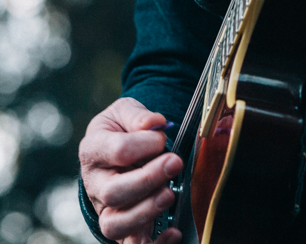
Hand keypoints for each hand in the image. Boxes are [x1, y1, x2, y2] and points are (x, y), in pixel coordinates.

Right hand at [79, 97, 182, 243]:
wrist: (115, 148)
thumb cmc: (121, 129)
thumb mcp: (124, 111)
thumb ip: (138, 115)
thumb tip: (155, 124)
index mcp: (93, 150)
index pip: (116, 151)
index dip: (143, 144)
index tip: (162, 137)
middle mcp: (95, 184)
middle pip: (112, 192)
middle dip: (147, 179)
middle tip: (174, 163)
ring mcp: (106, 209)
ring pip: (115, 225)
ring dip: (146, 211)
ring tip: (169, 194)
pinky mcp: (122, 228)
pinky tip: (172, 232)